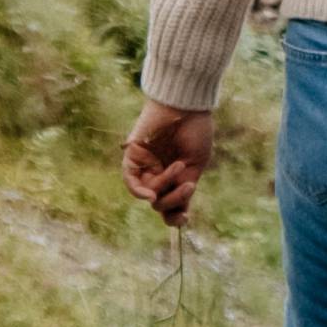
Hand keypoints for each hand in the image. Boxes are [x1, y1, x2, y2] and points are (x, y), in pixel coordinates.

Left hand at [123, 97, 214, 224]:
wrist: (187, 106)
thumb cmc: (195, 131)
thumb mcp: (195, 165)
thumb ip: (184, 189)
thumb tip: (177, 214)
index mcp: (175, 177)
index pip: (171, 204)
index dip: (175, 216)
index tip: (184, 219)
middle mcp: (158, 173)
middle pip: (159, 203)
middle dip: (174, 201)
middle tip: (188, 186)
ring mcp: (145, 166)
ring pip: (148, 193)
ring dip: (164, 188)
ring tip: (179, 167)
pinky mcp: (132, 156)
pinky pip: (130, 180)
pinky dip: (138, 191)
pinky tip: (150, 196)